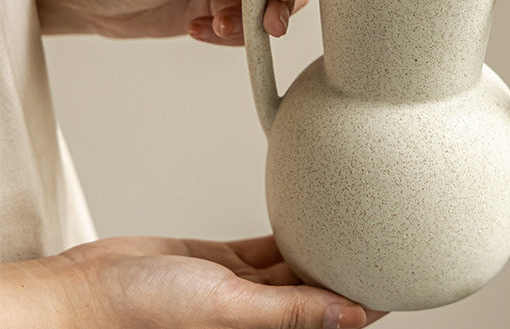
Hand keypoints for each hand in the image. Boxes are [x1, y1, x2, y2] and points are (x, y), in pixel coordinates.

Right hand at [0, 235, 384, 328]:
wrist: (89, 290)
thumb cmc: (142, 313)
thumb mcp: (227, 310)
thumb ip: (289, 314)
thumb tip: (351, 317)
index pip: (327, 321)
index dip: (362, 304)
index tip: (395, 281)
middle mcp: (255, 317)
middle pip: (313, 294)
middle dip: (343, 273)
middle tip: (378, 243)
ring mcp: (239, 288)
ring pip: (292, 267)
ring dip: (317, 249)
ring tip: (351, 227)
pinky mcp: (221, 262)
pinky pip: (264, 247)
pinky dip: (284, 233)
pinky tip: (304, 216)